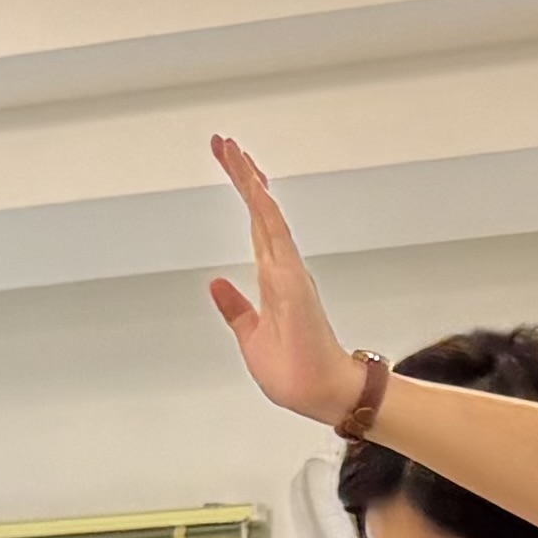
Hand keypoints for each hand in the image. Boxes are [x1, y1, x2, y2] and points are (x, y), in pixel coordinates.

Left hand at [203, 137, 371, 426]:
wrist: (320, 395)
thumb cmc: (294, 372)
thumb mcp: (250, 336)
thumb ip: (236, 308)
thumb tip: (217, 283)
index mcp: (274, 279)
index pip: (257, 226)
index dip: (247, 194)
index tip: (234, 164)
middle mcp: (283, 268)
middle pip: (260, 211)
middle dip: (243, 175)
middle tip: (225, 143)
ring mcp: (289, 271)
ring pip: (266, 215)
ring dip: (249, 182)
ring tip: (233, 150)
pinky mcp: (292, 281)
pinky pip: (276, 237)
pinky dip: (264, 209)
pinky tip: (253, 186)